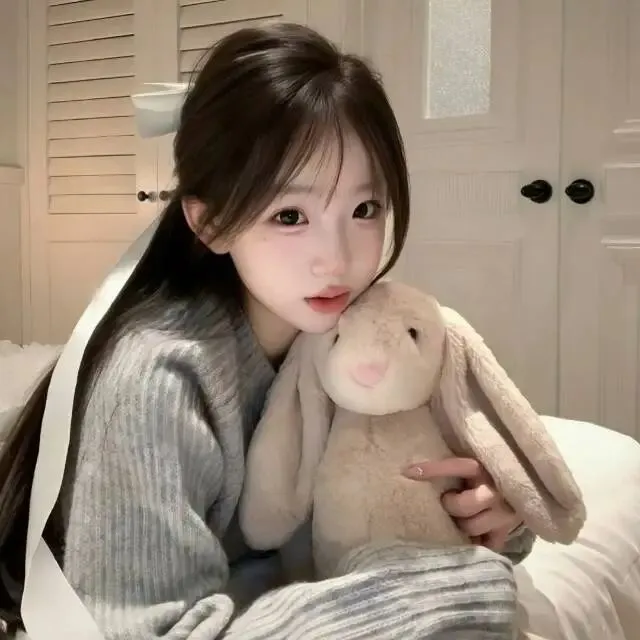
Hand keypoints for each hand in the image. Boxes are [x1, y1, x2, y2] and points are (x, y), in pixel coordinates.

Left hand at [404, 457, 521, 551]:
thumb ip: (457, 463)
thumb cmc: (490, 470)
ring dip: (461, 524)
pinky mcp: (509, 530)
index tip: (408, 472)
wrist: (527, 481)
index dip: (432, 469)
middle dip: (450, 505)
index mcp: (485, 468)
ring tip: (459, 518)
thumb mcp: (476, 461)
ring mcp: (504, 513)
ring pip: (472, 527)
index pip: (456, 466)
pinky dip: (476, 544)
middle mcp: (495, 491)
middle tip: (447, 501)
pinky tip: (469, 540)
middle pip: (463, 506)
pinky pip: (488, 544)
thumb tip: (418, 463)